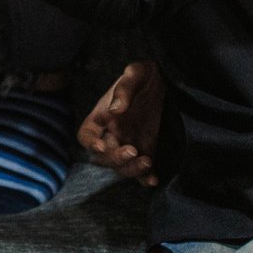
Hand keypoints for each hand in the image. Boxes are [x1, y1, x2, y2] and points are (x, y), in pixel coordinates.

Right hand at [79, 61, 162, 184]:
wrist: (166, 82)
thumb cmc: (145, 75)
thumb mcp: (137, 73)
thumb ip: (124, 88)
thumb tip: (115, 109)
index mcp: (101, 116)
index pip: (86, 135)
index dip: (89, 142)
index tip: (100, 144)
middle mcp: (112, 133)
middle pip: (103, 156)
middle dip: (115, 158)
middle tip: (133, 150)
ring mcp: (129, 143)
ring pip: (122, 167)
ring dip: (131, 169)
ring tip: (148, 161)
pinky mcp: (147, 150)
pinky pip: (142, 171)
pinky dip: (145, 179)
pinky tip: (153, 179)